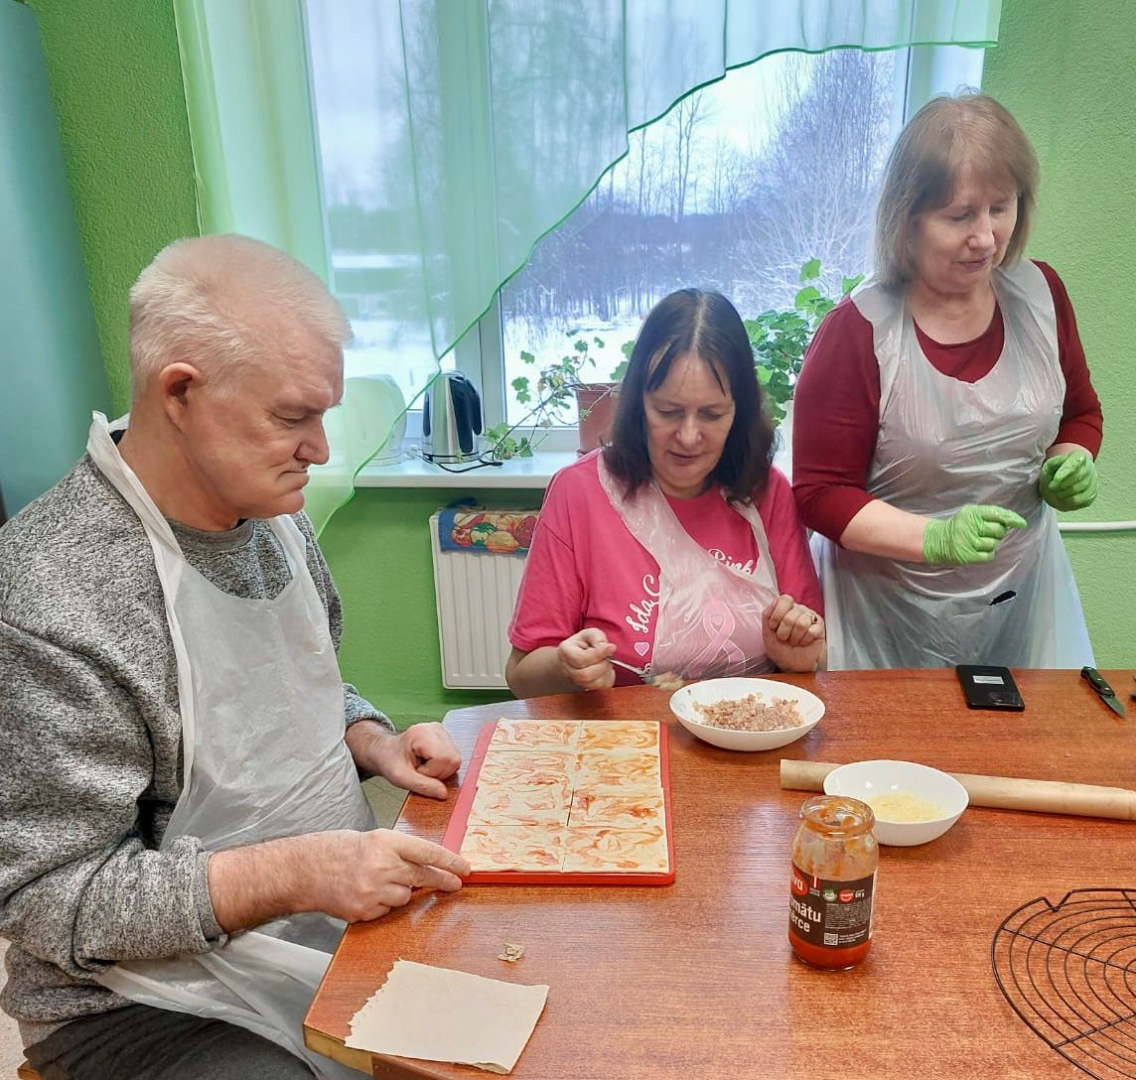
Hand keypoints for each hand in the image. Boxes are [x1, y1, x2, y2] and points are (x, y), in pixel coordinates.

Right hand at [299, 829, 469, 922]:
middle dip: (442, 881)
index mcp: (385, 842)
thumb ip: (399, 852)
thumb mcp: (373, 840)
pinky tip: (365, 893)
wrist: (304, 870)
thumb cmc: (339, 850)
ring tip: (379, 881)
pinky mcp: (363, 910)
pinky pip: (386, 910)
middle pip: (422, 877)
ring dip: (401, 891)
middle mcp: (381, 865)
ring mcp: (372, 891)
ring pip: (405, 896)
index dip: (449, 861)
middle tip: (455, 884)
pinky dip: (382, 904)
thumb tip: (429, 865)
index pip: (427, 852)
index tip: (465, 868)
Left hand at [355, 722, 461, 798]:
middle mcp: (435, 729)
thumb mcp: (401, 778)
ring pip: (455, 760)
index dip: (432, 772)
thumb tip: (444, 793)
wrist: (386, 751)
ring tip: (424, 767)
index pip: (444, 759)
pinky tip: (429, 763)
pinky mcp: (446, 737)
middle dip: (438, 773)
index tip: (417, 772)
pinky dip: (442, 766)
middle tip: (420, 771)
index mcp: (423, 733)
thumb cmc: (390, 760)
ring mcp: (442, 732)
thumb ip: (422, 786)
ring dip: (440, 770)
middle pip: (453, 759)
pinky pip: (453, 758)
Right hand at [557, 627, 616, 690]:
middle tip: (610, 656)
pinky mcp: (588, 687)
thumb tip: (608, 648)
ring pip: (593, 682)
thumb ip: (598, 638)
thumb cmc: (583, 643)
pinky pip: (601, 686)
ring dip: (606, 671)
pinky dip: (608, 676)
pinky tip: (606, 668)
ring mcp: (576, 680)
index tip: (612, 647)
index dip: (598, 654)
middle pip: (585, 674)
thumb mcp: (590, 633)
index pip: (580, 659)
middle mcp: (567, 669)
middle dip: (602, 665)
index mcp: (565, 652)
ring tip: (608, 661)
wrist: (577, 654)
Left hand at [762, 594, 824, 672]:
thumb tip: (773, 602)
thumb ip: (767, 616)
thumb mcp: (767, 634)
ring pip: (802, 622)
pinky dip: (804, 640)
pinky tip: (803, 643)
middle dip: (784, 630)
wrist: (791, 665)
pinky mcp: (819, 628)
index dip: (777, 614)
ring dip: (795, 637)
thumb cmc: (780, 649)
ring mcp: (810, 618)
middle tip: (784, 638)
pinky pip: (812, 631)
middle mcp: (798, 610)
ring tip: (793, 641)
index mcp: (785, 609)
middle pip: (792, 613)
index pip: (784, 599)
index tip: (773, 626)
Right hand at [922, 505, 1026, 565]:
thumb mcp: (971, 514)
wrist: (938, 540)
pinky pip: (989, 555)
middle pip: (999, 530)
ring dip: (992, 543)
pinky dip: (988, 553)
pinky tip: (981, 549)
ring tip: (981, 541)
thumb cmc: (960, 526)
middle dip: (999, 532)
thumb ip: (990, 514)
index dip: (1011, 519)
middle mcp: (970, 526)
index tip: (1021, 523)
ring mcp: (969, 541)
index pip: (997, 514)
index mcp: (972, 513)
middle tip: (989, 532)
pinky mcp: (968, 555)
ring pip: (994, 543)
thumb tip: (1013, 520)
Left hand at [1040, 450, 1097, 510]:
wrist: (1060, 481)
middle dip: (1060, 485)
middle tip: (1051, 486)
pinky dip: (1069, 501)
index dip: (1065, 472)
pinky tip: (1064, 497)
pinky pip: (1081, 500)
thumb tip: (1058, 478)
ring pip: (1078, 490)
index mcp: (1078, 456)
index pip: (1075, 463)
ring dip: (1063, 493)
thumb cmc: (1055, 471)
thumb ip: (1053, 466)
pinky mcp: (1093, 494)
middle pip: (1076, 478)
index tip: (1056, 479)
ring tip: (1057, 491)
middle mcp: (1089, 467)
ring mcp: (1093, 481)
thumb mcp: (1050, 465)